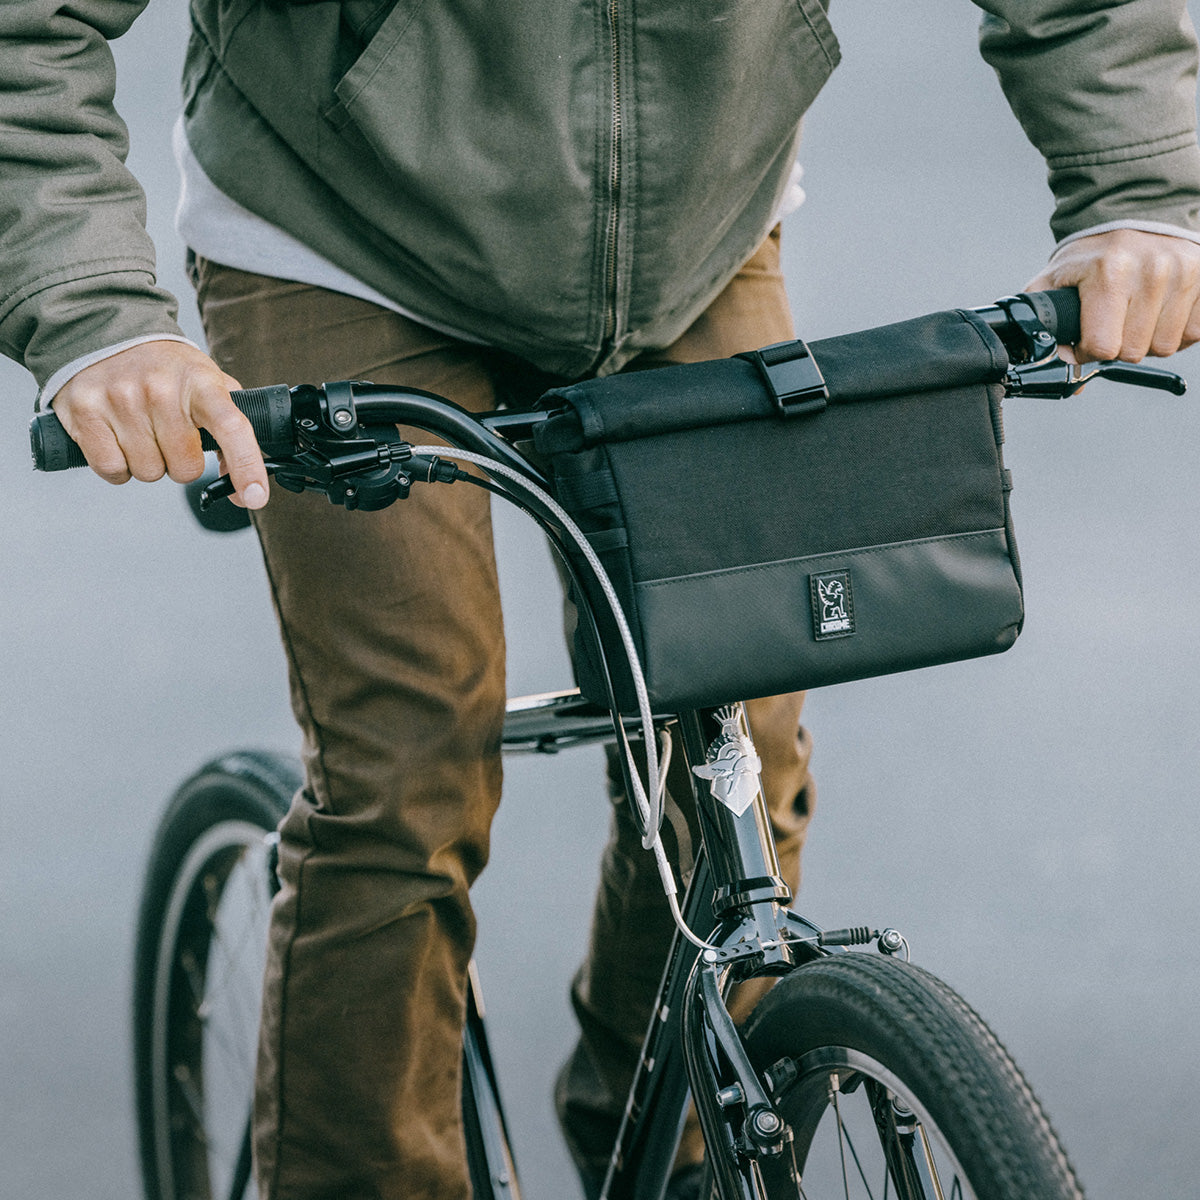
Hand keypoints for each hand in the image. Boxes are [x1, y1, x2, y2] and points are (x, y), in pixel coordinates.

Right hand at [52, 340, 268, 507]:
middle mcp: (160, 389)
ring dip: (149, 462)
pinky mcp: (85, 412)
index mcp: (200, 382)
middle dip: (181, 462)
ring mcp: (120, 400)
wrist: (107, 331)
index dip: (247, 467)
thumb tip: (242, 488)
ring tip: (142, 429)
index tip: (255, 497)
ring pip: (148, 472)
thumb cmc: (166, 368)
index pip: (232, 427)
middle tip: (170, 433)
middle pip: (185, 468)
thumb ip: (232, 431)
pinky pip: (113, 470)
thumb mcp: (208, 384)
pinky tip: (119, 438)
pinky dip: (118, 466)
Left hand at [1024, 228, 1199, 364]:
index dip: (1088, 351)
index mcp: (1109, 273)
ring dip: (1147, 340)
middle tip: (1111, 322)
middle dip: (1117, 345)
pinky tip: (1159, 312)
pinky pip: (1193, 333)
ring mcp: (1184, 273)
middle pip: (1134, 351)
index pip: (1103, 347)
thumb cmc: (1092, 256)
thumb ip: (1043, 326)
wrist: (1134, 213)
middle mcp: (1152, 271)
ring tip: (1135, 315)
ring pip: (1165, 346)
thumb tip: (1067, 374)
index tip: (1086, 337)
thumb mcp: (1053, 281)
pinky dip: (1175, 331)